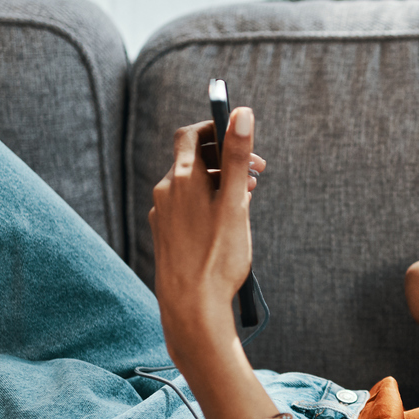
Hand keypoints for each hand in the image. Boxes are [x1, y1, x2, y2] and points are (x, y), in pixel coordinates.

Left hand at [149, 107, 264, 347]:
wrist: (192, 307)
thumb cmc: (217, 256)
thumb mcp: (235, 202)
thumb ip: (237, 155)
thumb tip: (241, 112)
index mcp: (182, 178)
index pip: (193, 133)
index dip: (218, 130)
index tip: (243, 142)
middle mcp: (166, 191)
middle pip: (193, 158)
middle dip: (225, 159)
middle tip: (257, 176)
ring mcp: (162, 214)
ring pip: (191, 184)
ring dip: (218, 183)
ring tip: (245, 202)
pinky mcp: (164, 234)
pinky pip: (185, 206)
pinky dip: (206, 204)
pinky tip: (224, 225)